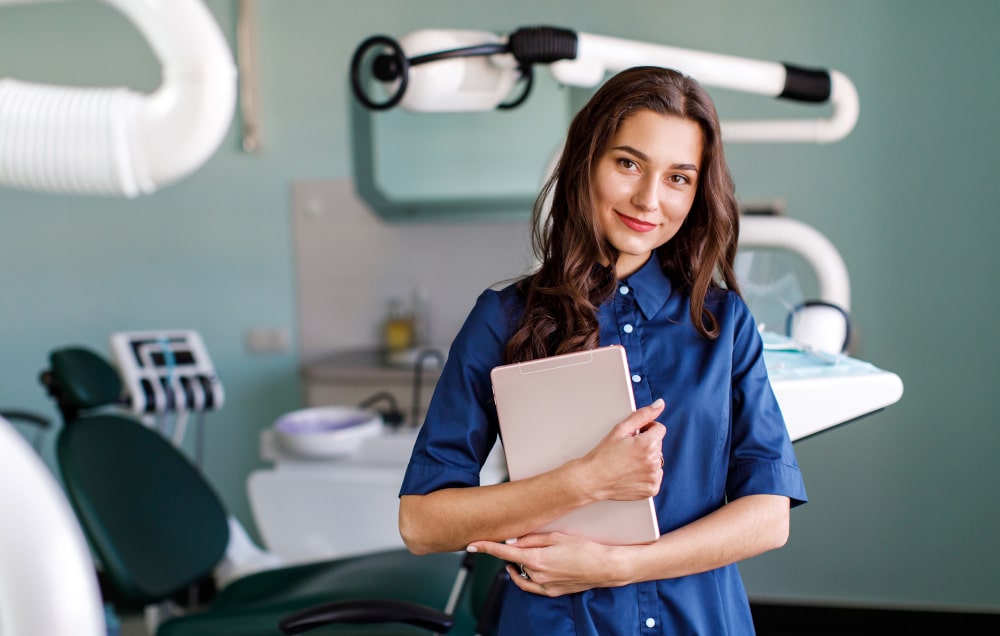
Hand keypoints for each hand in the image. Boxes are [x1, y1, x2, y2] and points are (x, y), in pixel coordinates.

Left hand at [468, 532, 628, 596]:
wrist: (605, 567)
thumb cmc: (585, 548)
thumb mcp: (556, 537)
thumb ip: (531, 539)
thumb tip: (512, 542)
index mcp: (536, 560)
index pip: (503, 554)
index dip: (486, 548)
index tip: (472, 544)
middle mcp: (537, 576)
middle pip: (513, 563)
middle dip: (512, 554)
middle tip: (519, 542)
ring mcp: (544, 587)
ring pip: (521, 575)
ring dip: (519, 565)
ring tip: (528, 554)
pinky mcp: (552, 593)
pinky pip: (532, 585)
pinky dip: (528, 576)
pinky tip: (535, 567)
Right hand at [574, 399, 665, 501]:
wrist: (592, 479)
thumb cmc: (603, 455)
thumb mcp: (621, 429)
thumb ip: (643, 415)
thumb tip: (660, 404)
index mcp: (649, 444)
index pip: (659, 428)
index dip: (645, 430)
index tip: (633, 437)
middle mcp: (654, 461)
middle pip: (658, 445)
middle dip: (645, 445)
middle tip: (627, 451)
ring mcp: (654, 477)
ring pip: (657, 461)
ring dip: (646, 460)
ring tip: (628, 463)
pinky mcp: (652, 489)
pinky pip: (654, 477)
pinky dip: (646, 475)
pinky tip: (631, 474)